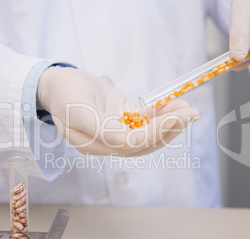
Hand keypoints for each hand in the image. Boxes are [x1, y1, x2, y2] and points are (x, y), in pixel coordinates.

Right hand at [37, 67, 198, 155]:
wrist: (58, 83)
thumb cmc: (64, 94)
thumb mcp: (77, 110)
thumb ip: (100, 130)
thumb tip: (127, 142)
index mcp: (96, 144)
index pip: (132, 143)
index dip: (156, 132)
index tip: (177, 118)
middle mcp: (109, 143)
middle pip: (146, 142)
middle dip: (170, 129)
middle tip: (191, 114)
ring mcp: (118, 131)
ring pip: (149, 133)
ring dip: (171, 123)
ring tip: (190, 110)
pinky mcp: (123, 119)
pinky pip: (146, 121)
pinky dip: (162, 114)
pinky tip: (176, 106)